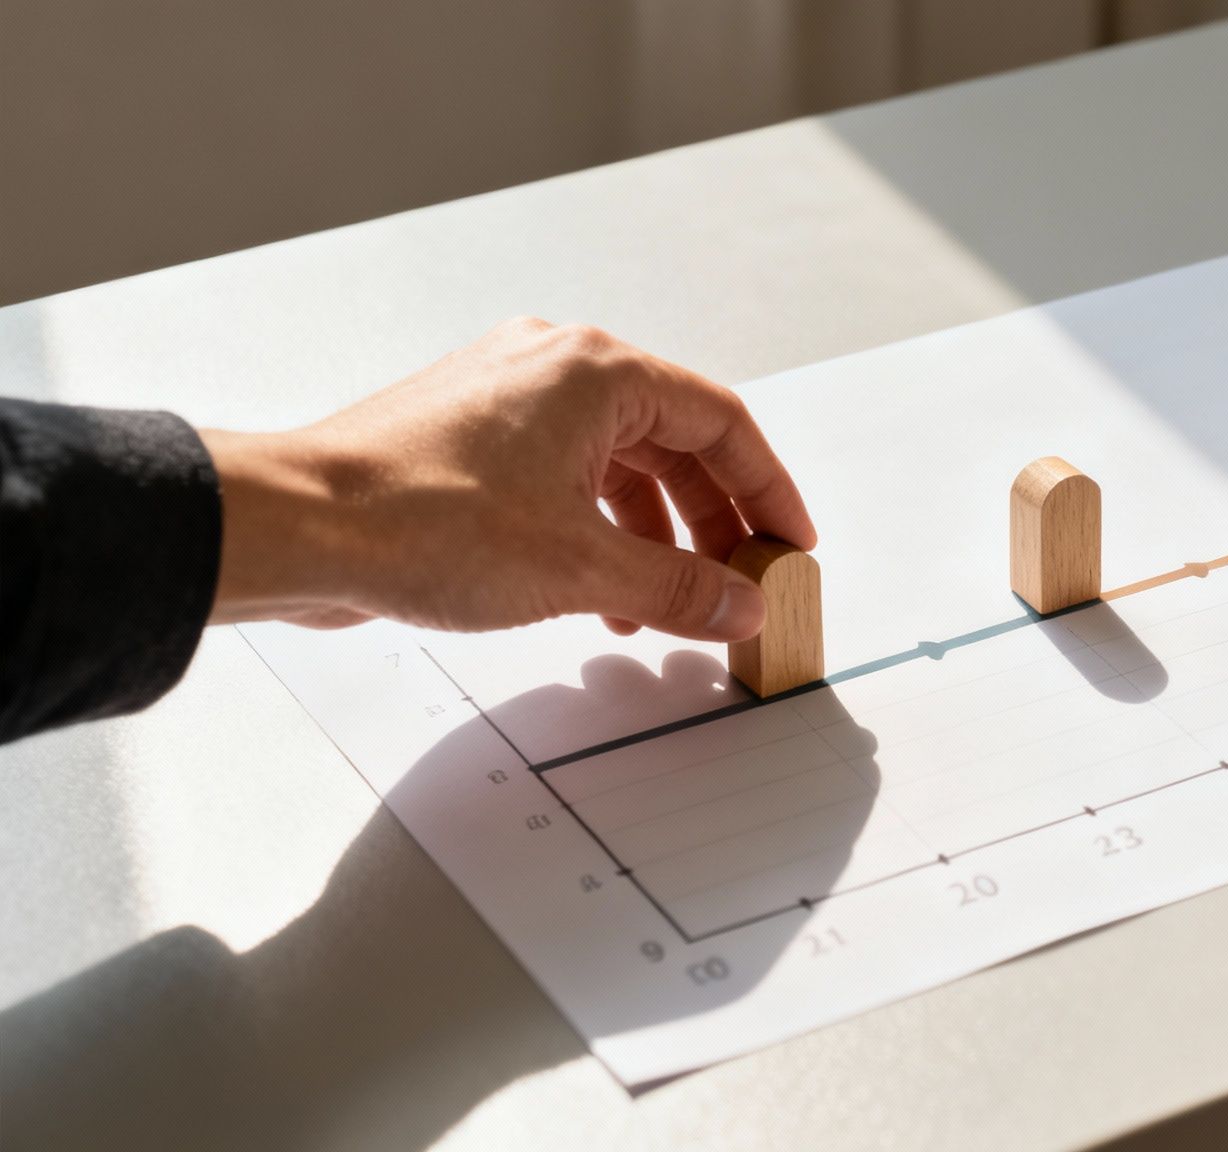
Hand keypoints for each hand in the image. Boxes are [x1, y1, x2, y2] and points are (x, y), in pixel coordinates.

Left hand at [200, 318, 816, 640]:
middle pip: (674, 443)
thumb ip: (680, 587)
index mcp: (595, 371)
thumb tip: (741, 603)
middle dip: (714, 522)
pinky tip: (604, 597)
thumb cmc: (421, 519)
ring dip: (656, 537)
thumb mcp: (581, 566)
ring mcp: (510, 402)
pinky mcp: (474, 442)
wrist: (297, 529)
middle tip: (740, 582)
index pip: (722, 421)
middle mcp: (555, 369)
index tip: (791, 544)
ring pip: (620, 466)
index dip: (769, 489)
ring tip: (671, 607)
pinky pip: (569, 480)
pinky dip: (601, 533)